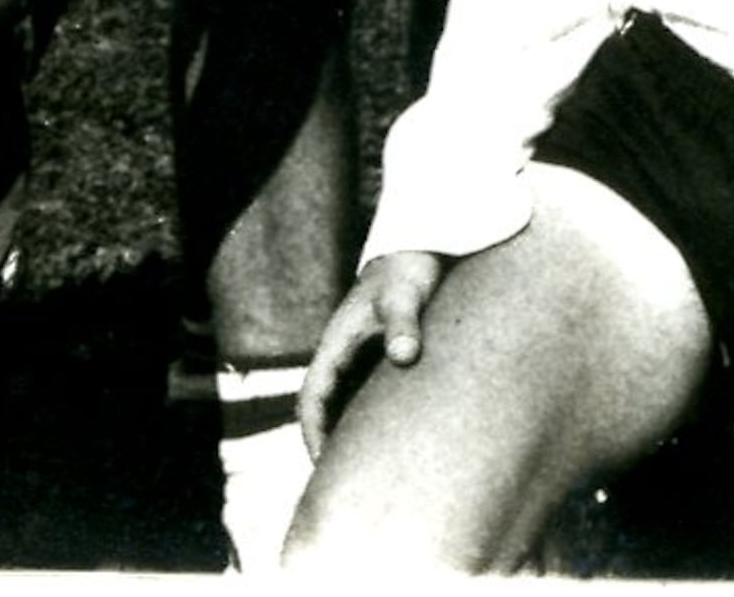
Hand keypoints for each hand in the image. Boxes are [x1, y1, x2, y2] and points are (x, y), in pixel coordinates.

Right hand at [299, 252, 444, 458]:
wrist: (422, 249)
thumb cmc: (409, 271)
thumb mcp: (405, 295)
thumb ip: (403, 324)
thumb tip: (403, 356)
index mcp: (335, 346)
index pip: (312, 400)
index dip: (313, 434)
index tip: (323, 464)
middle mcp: (342, 357)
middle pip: (325, 412)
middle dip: (330, 446)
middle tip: (349, 484)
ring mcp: (360, 360)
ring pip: (346, 407)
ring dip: (351, 437)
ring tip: (373, 474)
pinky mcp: (380, 359)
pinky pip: (368, 399)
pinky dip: (373, 422)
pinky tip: (398, 442)